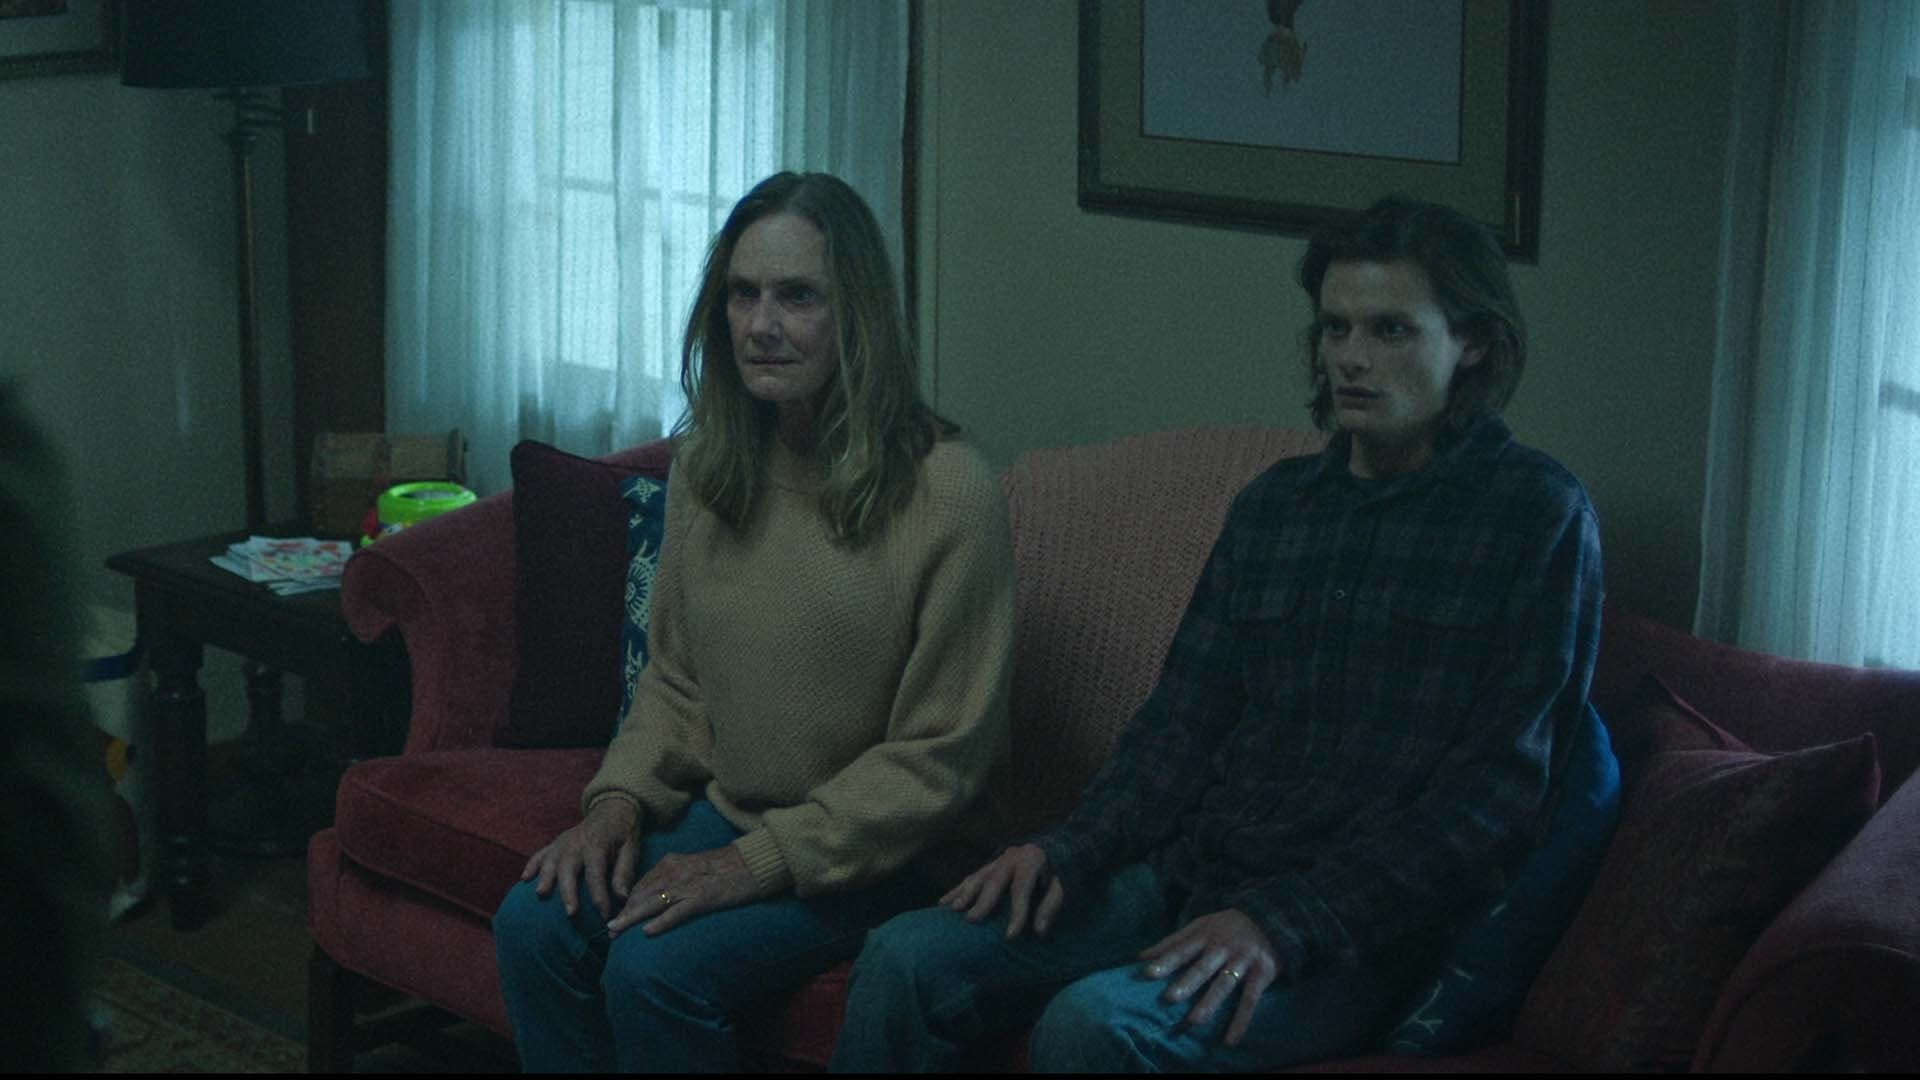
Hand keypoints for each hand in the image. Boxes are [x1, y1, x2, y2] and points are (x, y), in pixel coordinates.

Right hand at [521, 799, 641, 921]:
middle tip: (571, 913)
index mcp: (597, 845)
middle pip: (568, 868)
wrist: (611, 810)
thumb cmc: (622, 835)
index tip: (604, 916)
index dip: (600, 896)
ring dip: (544, 878)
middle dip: (568, 891)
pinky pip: (540, 854)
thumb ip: (624, 873)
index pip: (596, 874)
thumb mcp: (630, 849)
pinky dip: (531, 865)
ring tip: (541, 894)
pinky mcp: (554, 844)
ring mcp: (562, 843)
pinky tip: (525, 879)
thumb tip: (622, 898)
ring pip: (550, 861)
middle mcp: (576, 843)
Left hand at [607, 845, 762, 937]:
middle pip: (641, 895)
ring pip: (652, 903)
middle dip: (624, 913)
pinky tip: (647, 932)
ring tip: (617, 932)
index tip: (616, 917)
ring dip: (632, 919)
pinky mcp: (702, 897)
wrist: (753, 862)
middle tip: (610, 931)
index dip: (626, 903)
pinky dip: (661, 922)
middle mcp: (674, 872)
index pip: (641, 885)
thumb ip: (675, 878)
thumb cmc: (727, 867)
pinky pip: (677, 912)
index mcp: (671, 863)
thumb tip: (658, 897)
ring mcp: (687, 885)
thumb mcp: (694, 867)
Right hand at [939, 843, 1064, 938]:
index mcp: (1032, 860)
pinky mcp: (989, 865)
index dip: (1017, 912)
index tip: (1010, 936)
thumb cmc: (1058, 873)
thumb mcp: (1062, 887)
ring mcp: (998, 860)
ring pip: (978, 876)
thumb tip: (1039, 931)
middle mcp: (1012, 857)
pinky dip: (957, 890)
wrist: (1054, 848)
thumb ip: (1051, 906)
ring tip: (954, 909)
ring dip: (965, 893)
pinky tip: (943, 903)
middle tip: (972, 919)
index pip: (1022, 889)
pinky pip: (971, 877)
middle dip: (983, 900)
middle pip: (995, 880)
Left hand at [1137, 909, 1279, 1046]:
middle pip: (1203, 967)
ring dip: (1209, 1003)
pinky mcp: (1262, 973)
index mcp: (1206, 935)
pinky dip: (1240, 1020)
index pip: (1183, 949)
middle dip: (1187, 982)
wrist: (1272, 918)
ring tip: (1194, 1021)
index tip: (1148, 973)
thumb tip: (1141, 956)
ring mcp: (1243, 960)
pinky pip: (1250, 1000)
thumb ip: (1174, 941)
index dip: (1166, 960)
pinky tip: (1230, 1039)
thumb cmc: (1228, 926)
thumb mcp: (1201, 925)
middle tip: (1170, 998)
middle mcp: (1223, 947)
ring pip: (1224, 984)